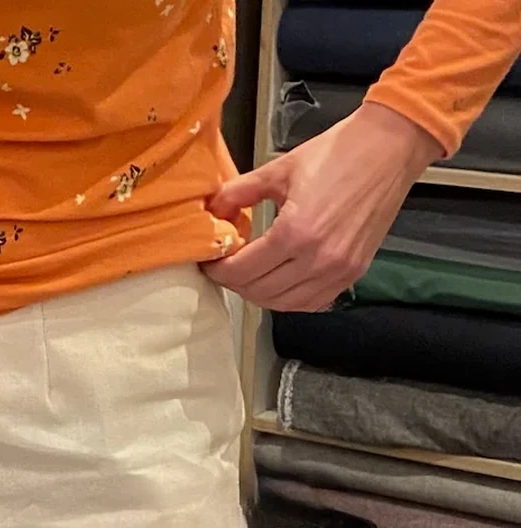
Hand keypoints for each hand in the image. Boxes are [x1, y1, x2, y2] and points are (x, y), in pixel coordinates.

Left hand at [205, 102, 441, 311]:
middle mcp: (317, 259)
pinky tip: (279, 283)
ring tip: (250, 275)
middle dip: (235, 283)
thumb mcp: (280, 169)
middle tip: (226, 269)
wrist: (389, 148)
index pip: (242, 270)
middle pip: (259, 292)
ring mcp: (337, 271)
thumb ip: (241, 192)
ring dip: (260, 294)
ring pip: (283, 304)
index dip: (219, 270)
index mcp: (295, 232)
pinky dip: (288, 299)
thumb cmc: (338, 153)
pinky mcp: (352, 274)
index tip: (211, 263)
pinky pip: (310, 303)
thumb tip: (213, 210)